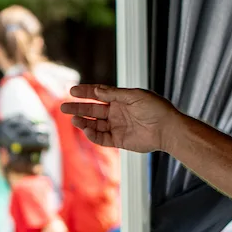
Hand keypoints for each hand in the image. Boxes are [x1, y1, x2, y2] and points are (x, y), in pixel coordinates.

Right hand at [59, 85, 182, 153]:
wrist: (168, 129)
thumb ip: (114, 94)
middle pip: (93, 110)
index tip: (72, 91)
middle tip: (63, 107)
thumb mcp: (134, 96)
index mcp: (120, 99)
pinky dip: (93, 135)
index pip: (98, 94)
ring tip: (73, 120)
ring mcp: (117, 127)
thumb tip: (96, 90)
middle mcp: (117, 113)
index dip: (85, 92)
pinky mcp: (119, 141)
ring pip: (95, 124)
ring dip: (84, 122)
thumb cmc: (155, 109)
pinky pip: (102, 138)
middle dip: (78, 108)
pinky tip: (87, 131)